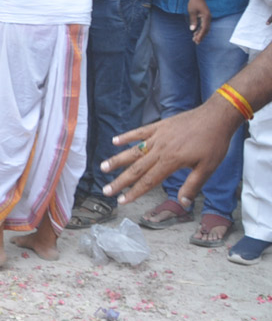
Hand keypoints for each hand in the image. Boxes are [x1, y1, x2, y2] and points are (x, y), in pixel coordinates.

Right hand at [100, 98, 236, 206]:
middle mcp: (160, 150)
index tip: (122, 201)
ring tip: (103, 167)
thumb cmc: (214, 143)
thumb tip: (183, 203)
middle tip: (106, 190)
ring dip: (117, 160)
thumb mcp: (208, 168)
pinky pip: (139, 132)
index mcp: (171, 161)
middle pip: (136, 168)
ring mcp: (158, 137)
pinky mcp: (159, 127)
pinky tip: (115, 141)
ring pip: (133, 151)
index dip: (134, 192)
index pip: (148, 181)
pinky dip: (127, 137)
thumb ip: (193, 185)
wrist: (216, 116)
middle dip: (120, 181)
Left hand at [186, 0, 210, 43]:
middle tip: (196, 42)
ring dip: (201, 33)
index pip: (204, 28)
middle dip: (201, 36)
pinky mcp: (205, 16)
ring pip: (205, 28)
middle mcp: (208, 17)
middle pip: (206, 29)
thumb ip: (193, 21)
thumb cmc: (194, 2)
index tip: (196, 40)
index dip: (200, 35)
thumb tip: (192, 30)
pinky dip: (200, 29)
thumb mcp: (192, 12)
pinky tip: (195, 33)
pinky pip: (204, 25)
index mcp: (206, 17)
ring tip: (195, 39)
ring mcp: (207, 17)